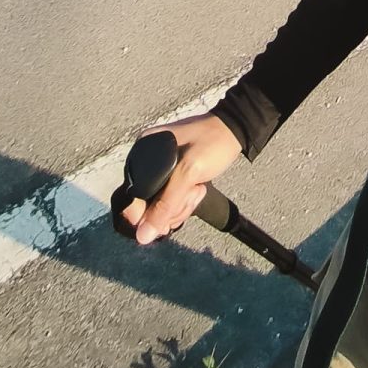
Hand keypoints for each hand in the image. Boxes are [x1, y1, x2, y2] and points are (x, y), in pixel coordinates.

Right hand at [120, 111, 240, 245]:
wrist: (235, 130)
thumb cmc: (212, 144)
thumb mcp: (188, 173)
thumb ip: (165, 204)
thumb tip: (142, 236)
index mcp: (141, 152)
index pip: (131, 199)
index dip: (147, 215)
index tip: (169, 219)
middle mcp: (145, 159)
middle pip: (146, 204)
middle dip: (172, 207)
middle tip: (192, 193)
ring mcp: (158, 167)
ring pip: (160, 204)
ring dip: (181, 204)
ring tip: (196, 189)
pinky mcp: (171, 173)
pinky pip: (170, 198)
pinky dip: (184, 200)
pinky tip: (197, 188)